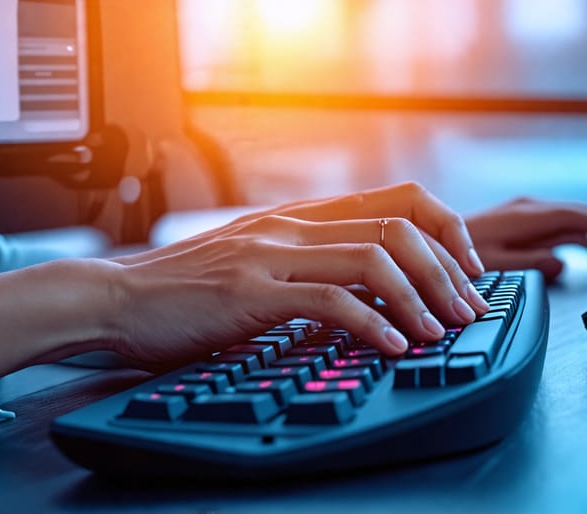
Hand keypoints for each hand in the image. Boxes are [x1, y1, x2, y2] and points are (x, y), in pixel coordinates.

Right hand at [109, 182, 490, 368]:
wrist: (118, 299)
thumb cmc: (189, 288)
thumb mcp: (259, 260)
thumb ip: (309, 260)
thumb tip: (367, 282)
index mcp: (301, 217)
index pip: (397, 200)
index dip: (444, 229)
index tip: (465, 269)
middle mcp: (293, 226)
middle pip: (398, 227)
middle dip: (446, 270)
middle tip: (468, 309)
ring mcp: (272, 254)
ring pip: (373, 258)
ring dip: (419, 298)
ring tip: (440, 331)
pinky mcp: (251, 292)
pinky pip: (330, 300)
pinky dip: (373, 324)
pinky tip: (393, 346)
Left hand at [466, 197, 586, 280]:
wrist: (428, 238)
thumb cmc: (454, 251)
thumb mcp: (495, 264)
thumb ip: (532, 264)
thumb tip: (565, 262)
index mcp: (529, 215)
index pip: (585, 217)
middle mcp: (532, 208)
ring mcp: (529, 212)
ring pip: (580, 217)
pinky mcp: (524, 221)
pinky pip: (564, 224)